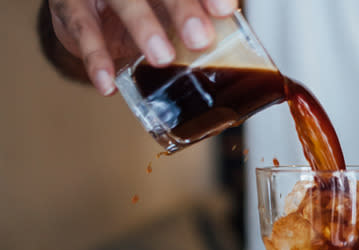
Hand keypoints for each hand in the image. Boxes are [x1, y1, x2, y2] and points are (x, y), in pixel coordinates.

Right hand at [49, 0, 237, 95]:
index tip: (225, 10)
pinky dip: (96, 58)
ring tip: (162, 57)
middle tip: (200, 38)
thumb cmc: (140, 9)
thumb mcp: (167, 13)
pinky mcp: (72, 7)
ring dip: (144, 28)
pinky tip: (109, 82)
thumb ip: (197, 24)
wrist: (81, 8)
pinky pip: (83, 30)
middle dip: (182, 10)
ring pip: (123, 1)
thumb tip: (237, 53)